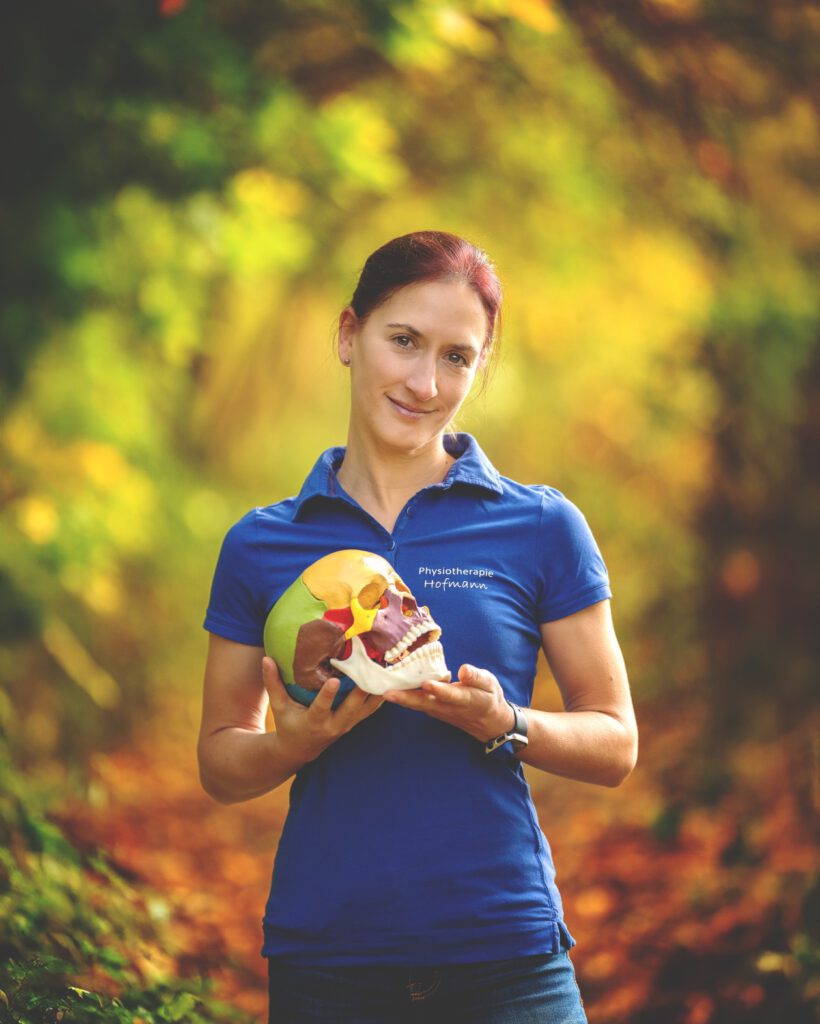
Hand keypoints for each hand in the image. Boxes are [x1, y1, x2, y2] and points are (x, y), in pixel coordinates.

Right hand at [263, 657, 384, 765]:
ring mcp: (348, 724)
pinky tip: (389, 676)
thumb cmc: (288, 723)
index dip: (328, 695)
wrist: (301, 749)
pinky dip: (381, 694)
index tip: (334, 680)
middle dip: (362, 690)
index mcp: (314, 721)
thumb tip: (266, 658)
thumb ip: (273, 683)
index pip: (321, 708)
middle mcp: (334, 725)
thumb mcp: (279, 706)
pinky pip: (372, 708)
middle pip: (352, 708)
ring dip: (377, 689)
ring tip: (384, 667)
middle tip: (370, 668)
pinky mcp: (356, 721)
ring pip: (367, 708)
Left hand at [382, 663, 514, 742]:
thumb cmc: (488, 697)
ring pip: (419, 705)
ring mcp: (440, 711)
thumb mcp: (490, 684)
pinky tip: (392, 691)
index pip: (450, 694)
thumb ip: (477, 677)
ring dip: (402, 700)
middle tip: (388, 693)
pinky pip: (418, 705)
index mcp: (465, 699)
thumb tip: (464, 670)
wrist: (489, 721)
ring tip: (385, 692)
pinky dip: (405, 699)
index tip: (427, 684)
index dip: (439, 690)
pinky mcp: (434, 710)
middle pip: (426, 703)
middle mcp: (449, 707)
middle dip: (407, 698)